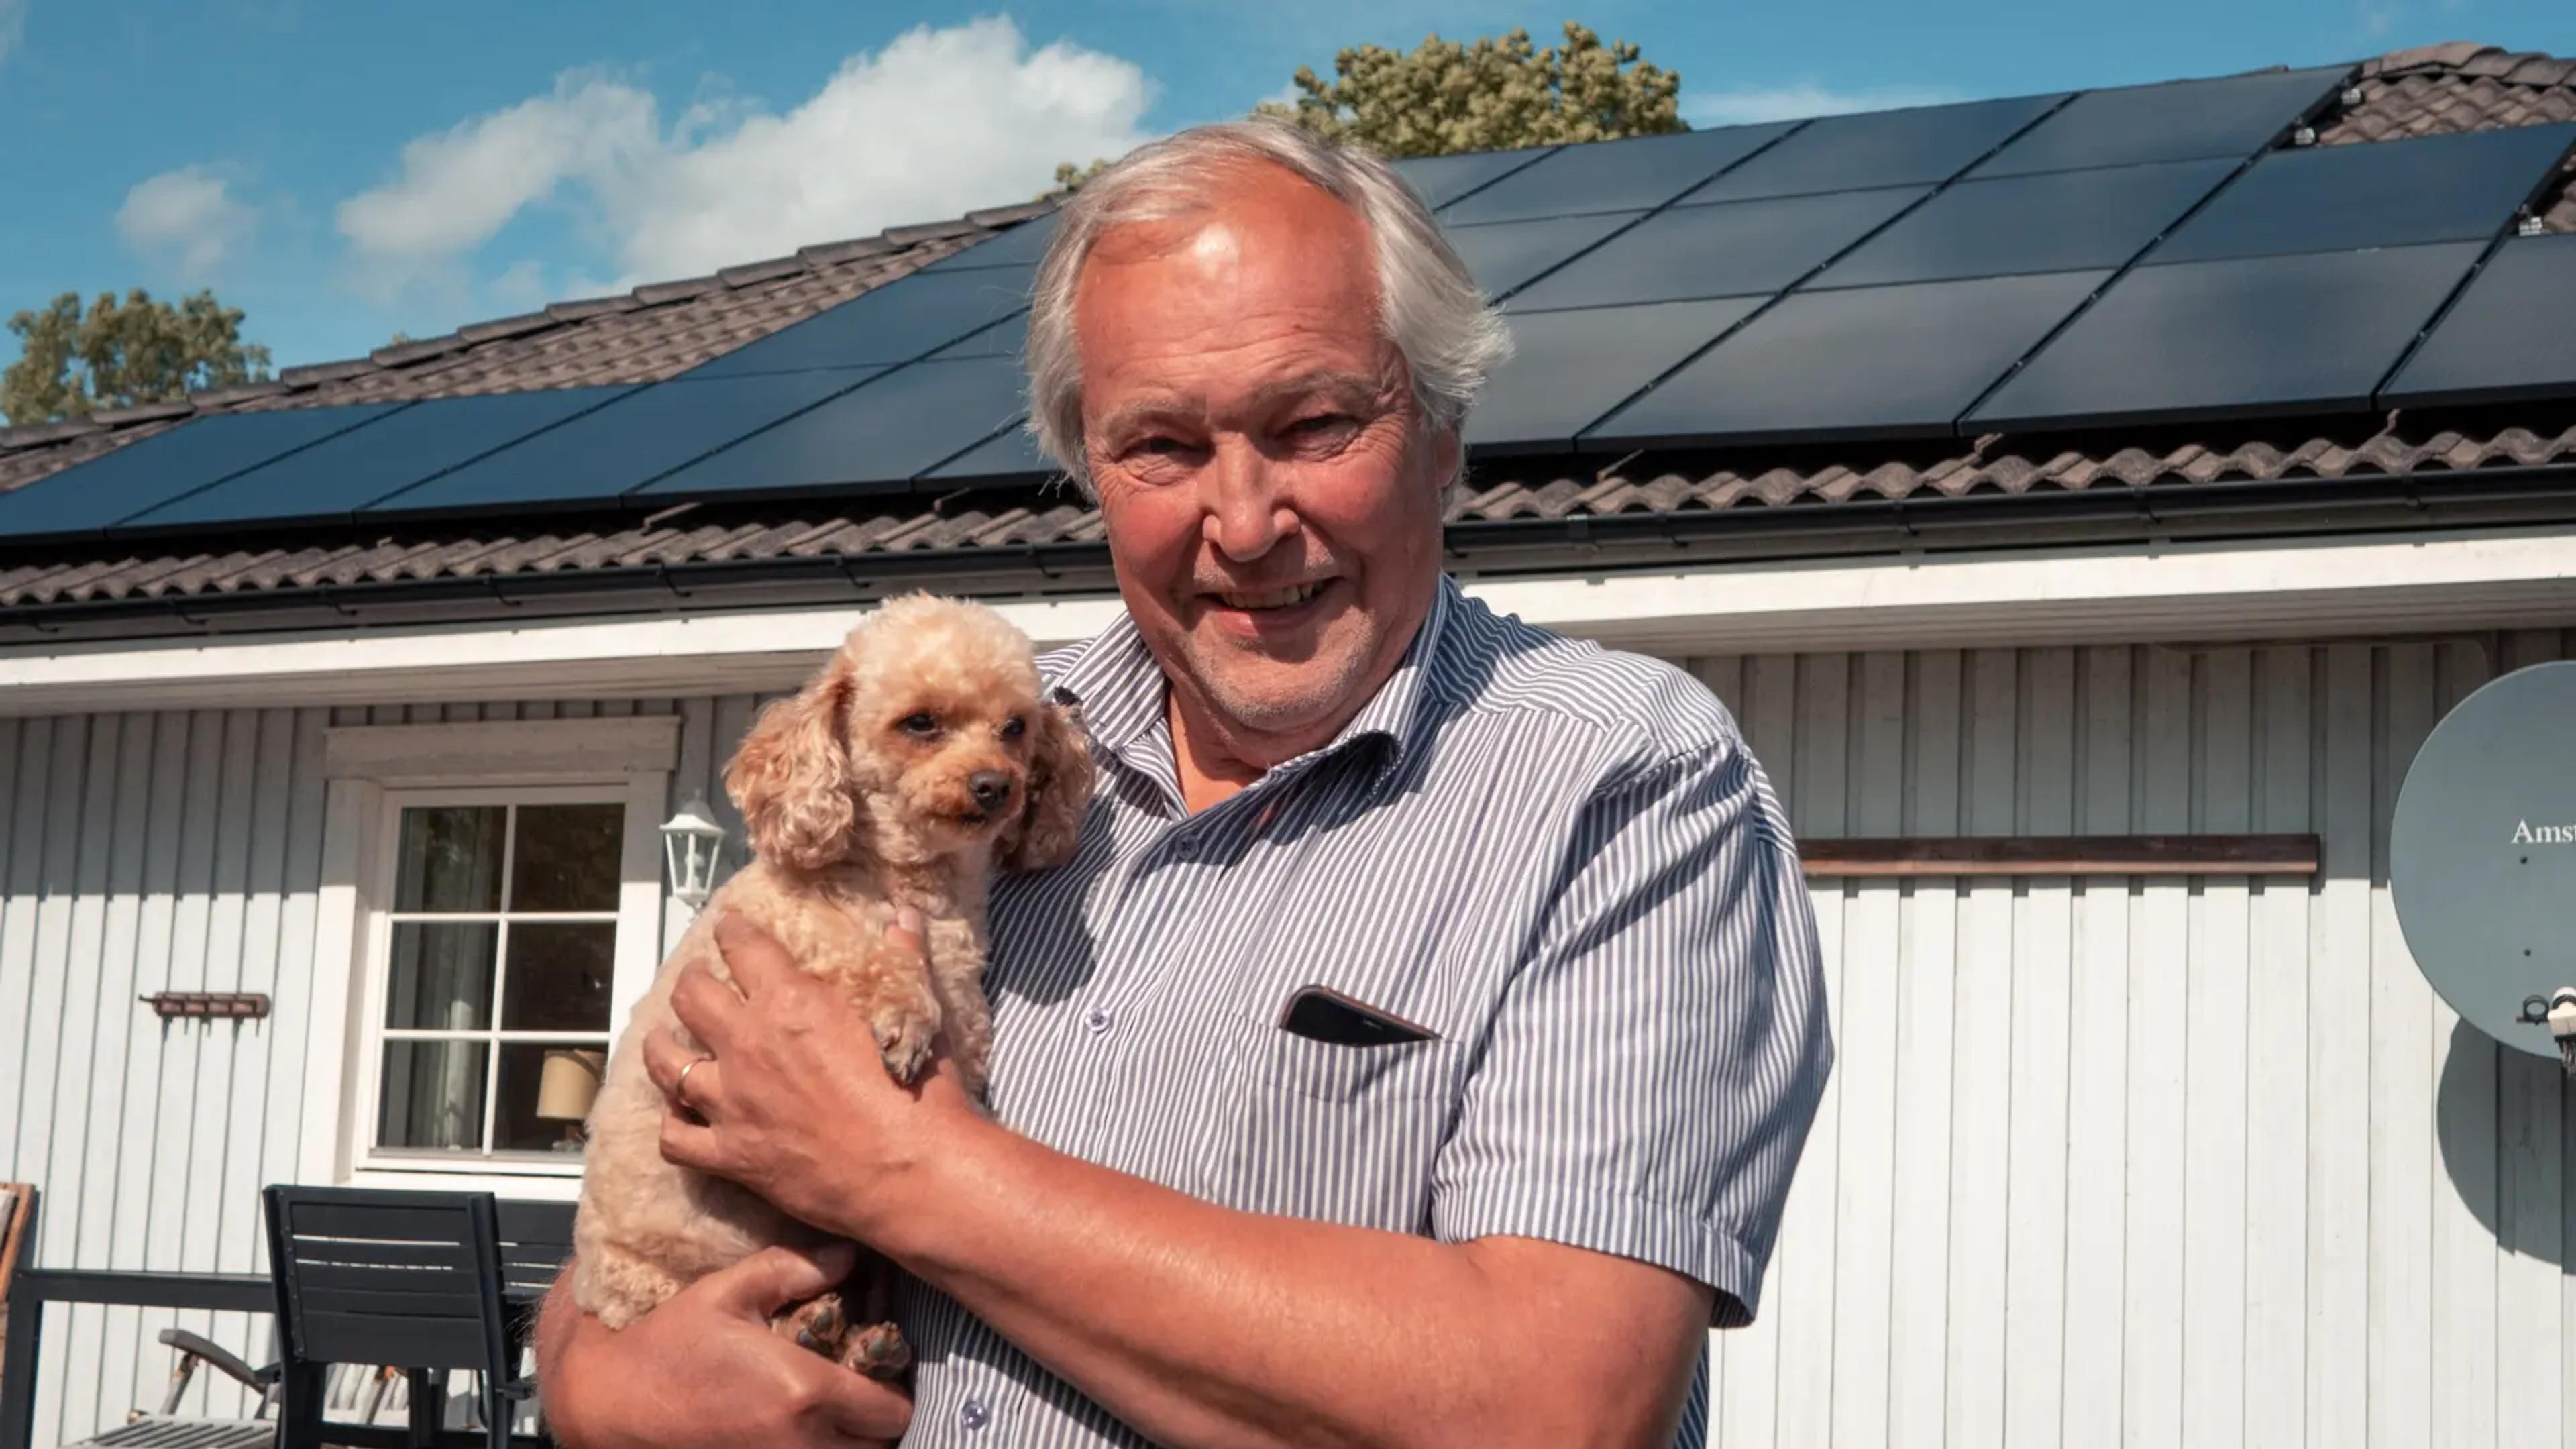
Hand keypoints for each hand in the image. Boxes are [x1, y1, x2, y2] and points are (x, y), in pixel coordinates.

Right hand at [537, 1243, 910, 1447]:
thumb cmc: (665, 1347)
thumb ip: (792, 1269)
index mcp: (802, 1391)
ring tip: (833, 1407)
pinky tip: (798, 1424)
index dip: (893, 1389)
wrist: (609, 1401)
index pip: (891, 1411)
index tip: (879, 1368)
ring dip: (850, 1439)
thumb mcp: (726, 1292)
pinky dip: (819, 1448)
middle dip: (876, 1418)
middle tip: (859, 1387)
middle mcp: (799, 1442)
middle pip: (878, 1445)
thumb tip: (847, 1256)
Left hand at [645, 910, 981, 1239]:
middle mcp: (749, 1045)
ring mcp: (732, 1102)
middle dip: (691, 981)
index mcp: (792, 1003)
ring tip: (663, 1039)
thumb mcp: (917, 1014)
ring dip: (661, 1045)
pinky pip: (676, 1138)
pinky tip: (677, 1116)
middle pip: (692, 997)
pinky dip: (671, 1125)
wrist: (909, 1174)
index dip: (732, 932)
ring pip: (666, 1063)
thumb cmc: (919, 1093)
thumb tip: (904, 915)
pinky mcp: (731, 1154)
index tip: (728, 927)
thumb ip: (906, 957)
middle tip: (697, 980)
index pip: (744, 949)